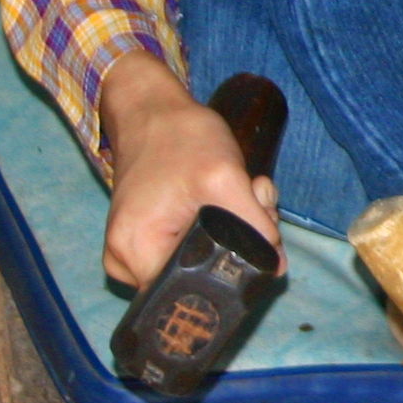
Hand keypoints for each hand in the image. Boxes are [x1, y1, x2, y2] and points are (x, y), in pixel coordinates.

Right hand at [100, 51, 281, 289]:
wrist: (153, 110)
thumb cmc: (181, 138)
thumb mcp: (225, 179)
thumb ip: (254, 227)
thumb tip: (275, 269)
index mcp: (136, 255)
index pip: (194, 292)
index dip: (234, 270)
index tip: (255, 233)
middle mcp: (127, 262)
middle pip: (202, 276)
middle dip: (242, 241)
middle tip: (255, 199)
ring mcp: (137, 250)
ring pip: (206, 257)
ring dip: (238, 226)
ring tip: (245, 187)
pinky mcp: (151, 237)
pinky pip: (196, 243)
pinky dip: (222, 221)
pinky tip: (232, 191)